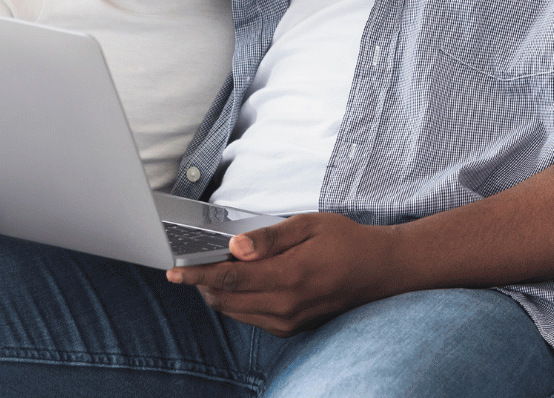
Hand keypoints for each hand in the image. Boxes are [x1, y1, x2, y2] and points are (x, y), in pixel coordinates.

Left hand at [165, 212, 399, 336]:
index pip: (229, 279)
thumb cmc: (345, 241)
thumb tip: (235, 248)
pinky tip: (238, 285)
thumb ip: (269, 238)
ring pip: (236, 312)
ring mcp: (289, 321)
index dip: (197, 275)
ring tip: (211, 272)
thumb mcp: (308, 225)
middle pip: (226, 300)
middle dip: (203, 283)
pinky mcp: (292, 328)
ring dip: (218, 294)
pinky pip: (252, 319)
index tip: (174, 271)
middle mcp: (286, 305)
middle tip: (191, 264)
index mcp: (289, 276)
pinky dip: (237, 304)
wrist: (379, 270)